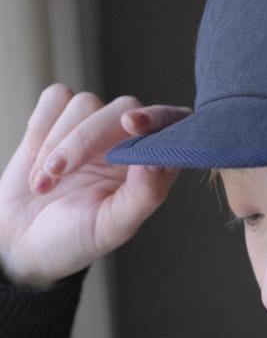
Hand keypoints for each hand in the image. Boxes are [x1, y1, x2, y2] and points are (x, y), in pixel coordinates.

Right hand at [0, 84, 191, 287]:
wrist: (23, 240)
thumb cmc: (75, 238)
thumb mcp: (112, 226)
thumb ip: (144, 194)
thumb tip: (160, 159)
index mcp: (152, 166)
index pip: (172, 126)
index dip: (157, 119)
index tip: (131, 124)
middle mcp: (128, 141)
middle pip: (122, 108)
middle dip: (85, 139)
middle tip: (58, 172)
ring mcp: (94, 126)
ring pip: (84, 104)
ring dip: (55, 143)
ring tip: (43, 183)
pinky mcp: (60, 117)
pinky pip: (56, 98)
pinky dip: (41, 127)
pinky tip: (36, 158)